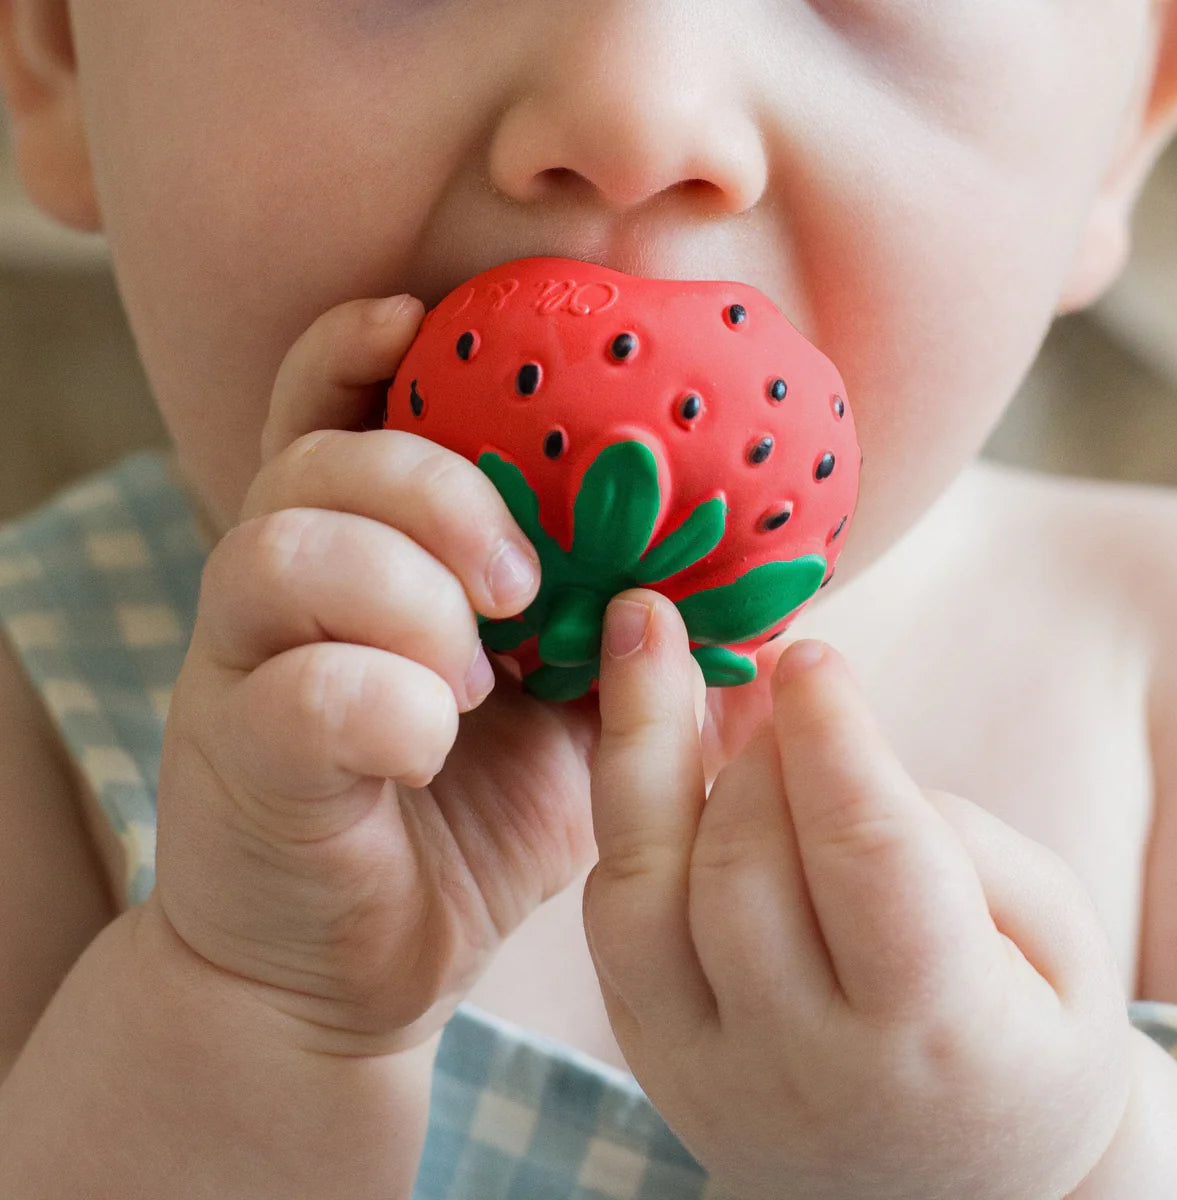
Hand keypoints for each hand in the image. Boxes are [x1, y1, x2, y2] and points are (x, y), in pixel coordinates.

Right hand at [150, 295, 603, 1054]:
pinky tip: (430, 743)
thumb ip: (629, 655)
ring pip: (281, 551)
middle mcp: (278, 595)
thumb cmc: (468, 828)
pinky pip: (291, 691)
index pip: (328, 413)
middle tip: (524, 580)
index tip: (419, 319)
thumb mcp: (571, 729)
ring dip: (407, 591)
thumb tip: (762, 614)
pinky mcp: (234, 762)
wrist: (357, 972)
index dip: (358, 350)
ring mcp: (239, 672)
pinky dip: (384, 701)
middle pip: (314, 462)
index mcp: (355, 560)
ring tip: (479, 670)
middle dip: (432, 493)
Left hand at [584, 590, 1132, 1199]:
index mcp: (937, 1036)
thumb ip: (951, 840)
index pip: (870, 863)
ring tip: (639, 634)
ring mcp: (708, 1067)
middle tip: (762, 665)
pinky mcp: (652, 1053)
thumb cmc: (1020, 1039)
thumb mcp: (1054, 943)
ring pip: (639, 892)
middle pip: (740, 869)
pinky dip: (631, 821)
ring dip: (638, 748)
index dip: (833, 743)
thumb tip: (817, 742)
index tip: (810, 654)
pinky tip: (652, 744)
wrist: (945, 1186)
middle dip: (749, 747)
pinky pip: (615, 919)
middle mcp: (803, 1063)